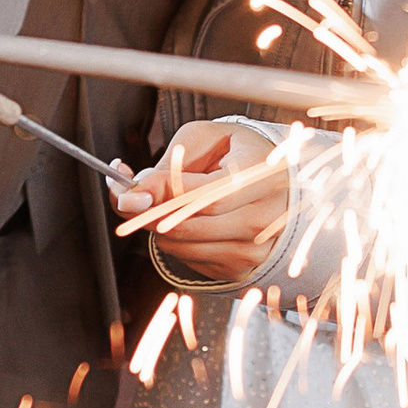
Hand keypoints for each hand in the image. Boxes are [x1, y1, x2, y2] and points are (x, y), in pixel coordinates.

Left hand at [120, 120, 290, 284]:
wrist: (275, 183)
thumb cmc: (238, 154)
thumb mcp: (207, 139)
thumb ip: (172, 163)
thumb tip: (136, 194)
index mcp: (262, 174)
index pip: (207, 195)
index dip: (163, 195)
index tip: (131, 191)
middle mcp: (266, 216)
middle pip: (191, 225)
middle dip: (150, 212)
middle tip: (135, 197)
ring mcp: (257, 248)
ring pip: (184, 246)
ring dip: (161, 227)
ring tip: (168, 205)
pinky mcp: (243, 268)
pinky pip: (190, 260)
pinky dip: (177, 242)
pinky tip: (188, 222)